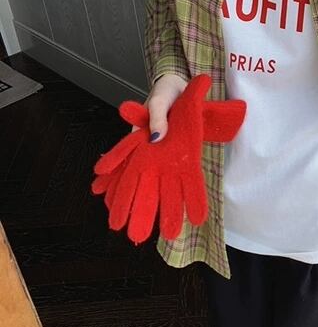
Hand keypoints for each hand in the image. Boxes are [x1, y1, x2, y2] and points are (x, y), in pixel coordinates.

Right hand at [91, 74, 245, 242]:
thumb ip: (157, 116)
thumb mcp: (159, 100)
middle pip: (144, 189)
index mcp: (139, 144)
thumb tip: (157, 138)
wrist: (186, 89)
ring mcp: (172, 162)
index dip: (118, 192)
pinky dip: (193, 199)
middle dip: (139, 211)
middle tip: (135, 236)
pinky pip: (191, 182)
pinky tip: (197, 218)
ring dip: (167, 211)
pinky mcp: (190, 161)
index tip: (111, 213)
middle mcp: (153, 159)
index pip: (126, 172)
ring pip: (167, 191)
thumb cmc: (166, 94)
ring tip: (170, 236)